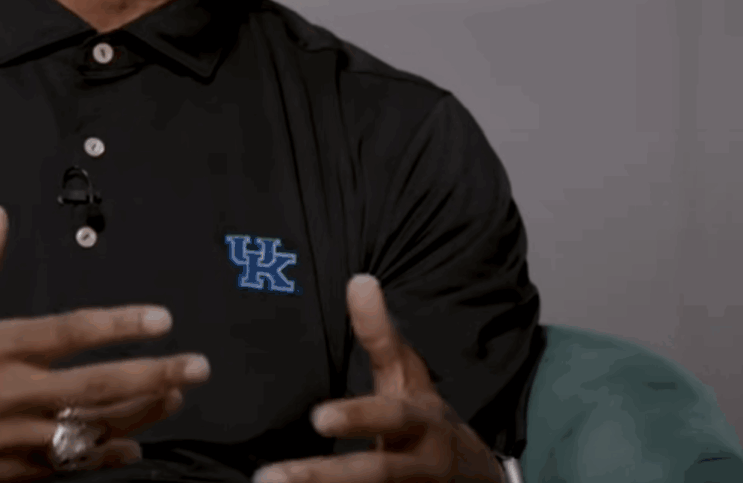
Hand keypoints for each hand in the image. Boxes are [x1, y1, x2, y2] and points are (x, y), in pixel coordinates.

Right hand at [0, 203, 210, 482]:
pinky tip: (133, 446)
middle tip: (197, 366)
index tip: (161, 318)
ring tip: (175, 396)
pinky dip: (104, 456)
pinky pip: (70, 466)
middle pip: (100, 386)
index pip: (73, 334)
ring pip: (93, 429)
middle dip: (155, 375)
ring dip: (141, 413)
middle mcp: (12, 397)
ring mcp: (14, 441)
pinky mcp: (9, 474)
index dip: (121, 325)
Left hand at [253, 275, 503, 482]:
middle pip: (374, 474)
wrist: (475, 478)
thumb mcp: (408, 376)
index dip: (359, 416)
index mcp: (422, 421)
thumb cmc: (424, 417)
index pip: (391, 417)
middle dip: (322, 478)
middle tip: (268, 478)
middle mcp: (422, 463)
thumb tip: (358, 279)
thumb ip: (380, 336)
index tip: (317, 417)